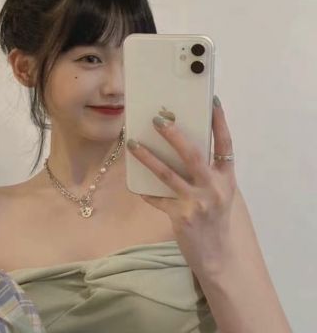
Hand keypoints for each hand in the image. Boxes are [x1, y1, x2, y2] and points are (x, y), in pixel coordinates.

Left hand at [126, 95, 238, 277]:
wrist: (217, 255)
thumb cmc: (216, 218)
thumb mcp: (219, 193)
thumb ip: (207, 172)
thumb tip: (181, 147)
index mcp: (226, 179)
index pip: (225, 145)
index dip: (220, 123)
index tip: (211, 102)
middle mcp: (213, 188)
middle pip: (193, 155)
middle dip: (175, 136)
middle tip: (158, 119)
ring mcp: (196, 203)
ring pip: (168, 174)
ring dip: (148, 157)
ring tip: (133, 142)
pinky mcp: (180, 217)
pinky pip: (157, 198)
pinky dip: (145, 190)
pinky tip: (134, 183)